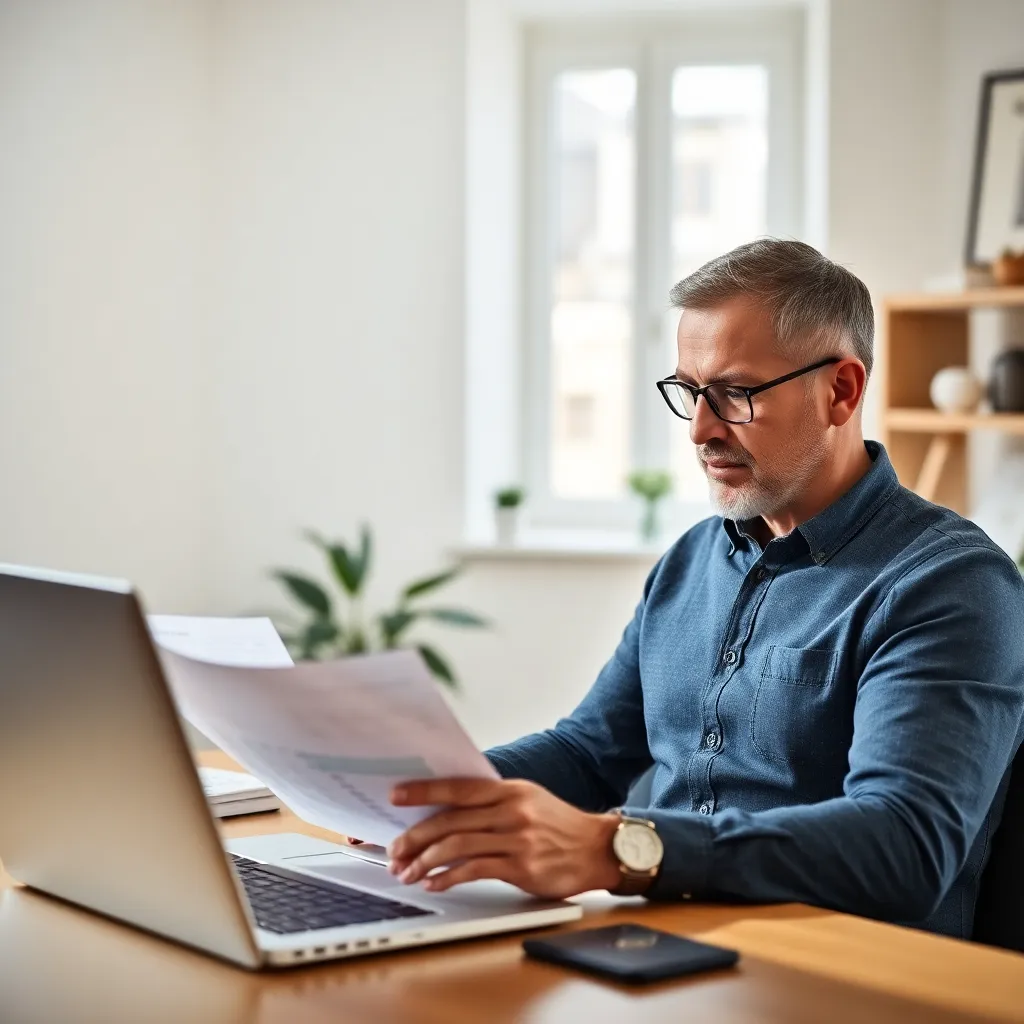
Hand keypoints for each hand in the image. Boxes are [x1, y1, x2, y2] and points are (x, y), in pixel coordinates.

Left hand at [385, 777, 621, 898]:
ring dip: (425, 861)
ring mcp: (517, 839)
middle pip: (451, 820)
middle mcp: (511, 811)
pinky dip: (448, 877)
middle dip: (415, 836)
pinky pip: (475, 870)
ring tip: (408, 871)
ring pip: (458, 846)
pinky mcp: (522, 867)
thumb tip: (448, 809)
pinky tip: (435, 883)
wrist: (598, 848)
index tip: (396, 795)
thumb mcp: (528, 800)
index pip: (458, 787)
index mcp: (509, 790)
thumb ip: (493, 802)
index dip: (424, 791)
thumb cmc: (558, 825)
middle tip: (394, 849)